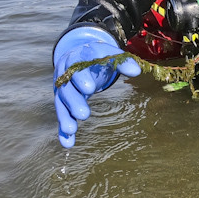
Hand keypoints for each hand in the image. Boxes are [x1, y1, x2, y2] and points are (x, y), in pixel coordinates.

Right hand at [53, 27, 140, 147]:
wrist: (80, 54)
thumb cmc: (99, 56)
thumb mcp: (110, 54)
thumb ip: (123, 61)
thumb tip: (136, 71)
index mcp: (78, 58)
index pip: (78, 67)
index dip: (82, 78)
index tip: (90, 89)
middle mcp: (66, 73)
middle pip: (67, 88)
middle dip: (75, 101)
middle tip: (84, 114)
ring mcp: (62, 88)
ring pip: (61, 102)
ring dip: (65, 117)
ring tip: (71, 130)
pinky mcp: (62, 100)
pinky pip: (61, 114)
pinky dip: (63, 128)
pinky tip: (68, 143)